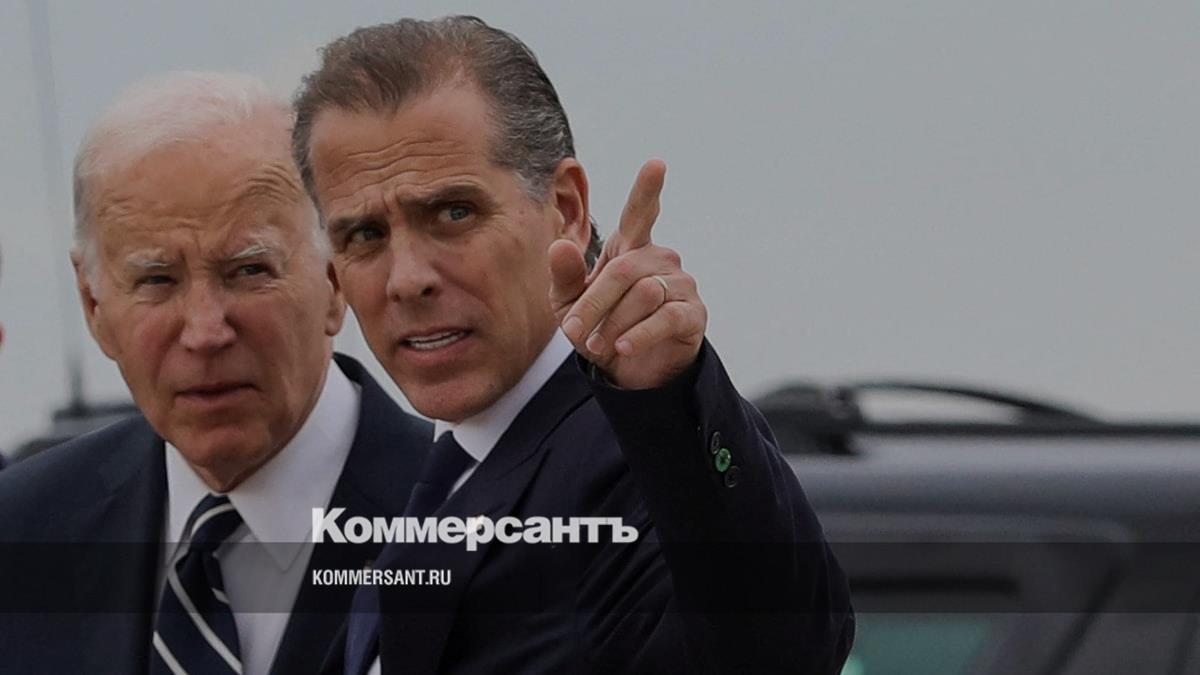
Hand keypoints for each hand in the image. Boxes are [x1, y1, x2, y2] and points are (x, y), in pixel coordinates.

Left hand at [548, 159, 706, 388]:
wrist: (628, 371)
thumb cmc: (599, 327)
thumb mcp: (569, 305)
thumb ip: (564, 276)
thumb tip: (559, 245)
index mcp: (629, 247)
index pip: (640, 213)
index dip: (647, 190)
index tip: (656, 164)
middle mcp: (659, 258)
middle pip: (624, 270)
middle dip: (594, 302)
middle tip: (574, 332)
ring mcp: (680, 284)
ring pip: (644, 293)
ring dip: (613, 323)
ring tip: (598, 346)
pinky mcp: (692, 313)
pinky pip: (666, 317)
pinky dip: (639, 335)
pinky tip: (623, 348)